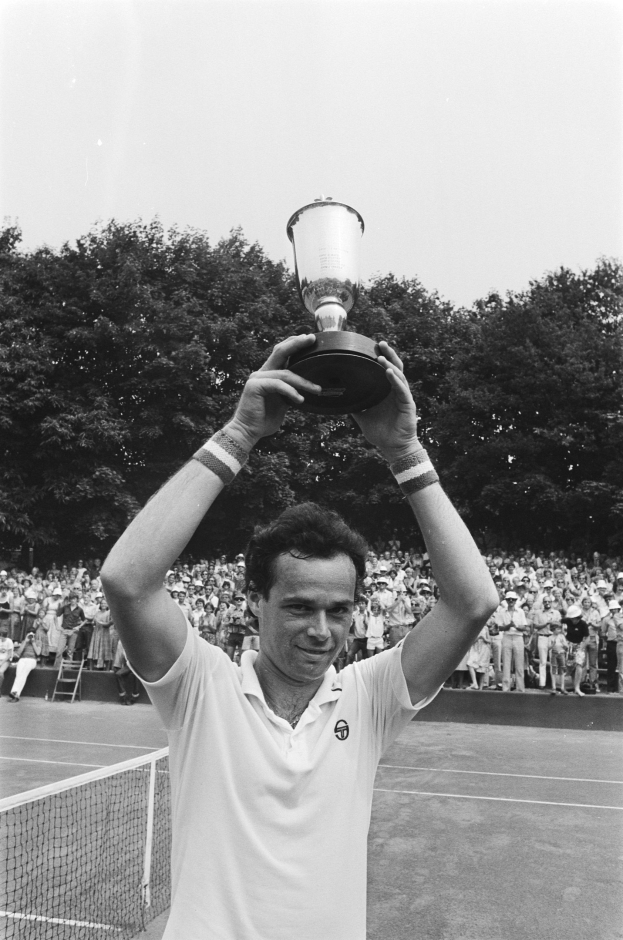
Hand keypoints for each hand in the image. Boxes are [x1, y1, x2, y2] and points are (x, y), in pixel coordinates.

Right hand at [224, 335, 320, 450]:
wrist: (247, 432)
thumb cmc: (264, 420)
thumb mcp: (283, 402)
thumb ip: (291, 391)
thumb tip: (309, 388)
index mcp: (268, 374)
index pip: (281, 353)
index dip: (294, 343)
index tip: (308, 338)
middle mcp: (261, 372)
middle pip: (280, 351)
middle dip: (297, 344)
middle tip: (312, 339)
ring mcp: (257, 378)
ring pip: (285, 373)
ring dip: (303, 382)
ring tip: (316, 389)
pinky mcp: (255, 386)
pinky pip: (278, 385)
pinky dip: (291, 391)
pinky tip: (300, 400)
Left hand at [351, 342, 418, 461]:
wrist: (393, 448)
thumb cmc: (381, 432)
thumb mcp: (362, 416)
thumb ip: (354, 405)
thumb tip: (339, 399)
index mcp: (387, 391)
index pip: (386, 369)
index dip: (382, 357)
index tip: (373, 347)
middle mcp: (396, 390)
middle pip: (395, 367)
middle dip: (389, 354)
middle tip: (379, 343)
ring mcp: (403, 396)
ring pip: (399, 375)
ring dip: (390, 364)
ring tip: (380, 357)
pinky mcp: (408, 404)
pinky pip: (402, 389)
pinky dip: (395, 380)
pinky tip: (388, 372)